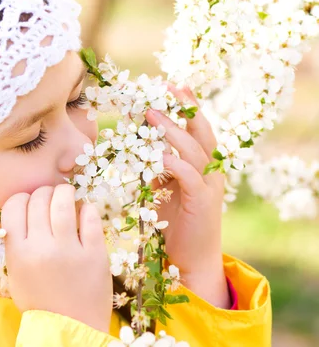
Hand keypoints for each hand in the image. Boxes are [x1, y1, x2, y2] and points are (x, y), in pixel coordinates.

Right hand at [1, 184, 112, 332]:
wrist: (70, 330)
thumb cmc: (41, 302)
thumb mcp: (17, 273)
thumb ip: (17, 243)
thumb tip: (25, 210)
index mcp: (19, 252)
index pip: (14, 205)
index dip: (22, 199)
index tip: (29, 203)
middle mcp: (41, 247)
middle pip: (38, 199)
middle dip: (43, 193)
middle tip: (50, 199)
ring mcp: (69, 249)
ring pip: (63, 201)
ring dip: (64, 192)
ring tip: (67, 195)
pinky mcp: (95, 253)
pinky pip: (90, 217)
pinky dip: (86, 208)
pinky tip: (84, 212)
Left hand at [145, 84, 230, 308]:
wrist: (191, 259)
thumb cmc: (175, 225)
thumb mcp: (162, 191)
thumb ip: (156, 170)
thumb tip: (137, 150)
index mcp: (201, 166)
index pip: (196, 130)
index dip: (186, 107)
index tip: (171, 86)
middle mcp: (209, 171)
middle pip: (201, 132)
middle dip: (185, 108)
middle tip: (166, 87)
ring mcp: (209, 186)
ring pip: (195, 150)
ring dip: (173, 130)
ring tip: (152, 112)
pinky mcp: (203, 202)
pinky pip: (190, 176)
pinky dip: (175, 162)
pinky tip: (160, 154)